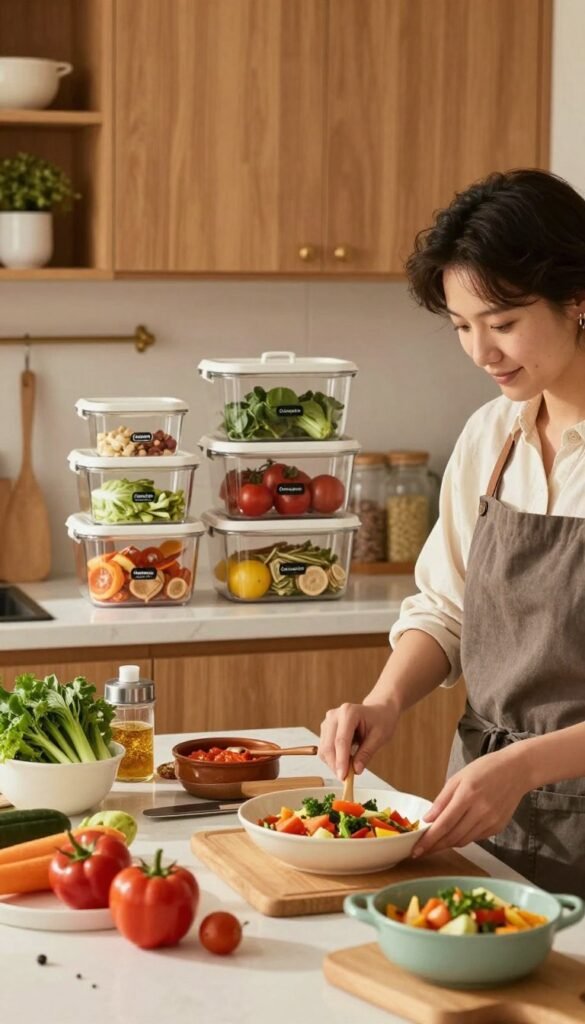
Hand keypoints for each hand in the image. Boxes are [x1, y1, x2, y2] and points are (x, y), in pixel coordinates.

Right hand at [318, 701, 397, 780]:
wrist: (377, 711)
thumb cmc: (381, 721)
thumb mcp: (379, 737)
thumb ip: (366, 753)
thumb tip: (355, 770)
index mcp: (348, 713)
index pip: (341, 741)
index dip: (341, 761)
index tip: (343, 777)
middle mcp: (334, 715)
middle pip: (328, 746)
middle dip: (336, 765)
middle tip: (347, 779)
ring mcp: (328, 722)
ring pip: (324, 749)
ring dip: (333, 764)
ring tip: (349, 769)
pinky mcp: (325, 729)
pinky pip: (324, 748)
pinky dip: (333, 759)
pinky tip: (345, 761)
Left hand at [411, 749, 528, 858]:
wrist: (516, 771)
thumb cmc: (485, 769)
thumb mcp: (458, 777)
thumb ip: (442, 800)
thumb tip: (428, 819)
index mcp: (467, 795)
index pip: (444, 824)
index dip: (429, 840)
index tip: (416, 850)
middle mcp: (480, 811)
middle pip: (453, 837)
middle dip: (435, 846)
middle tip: (421, 851)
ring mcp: (491, 821)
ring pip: (464, 841)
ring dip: (448, 844)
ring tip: (436, 843)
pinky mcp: (498, 827)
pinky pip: (476, 838)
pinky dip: (463, 837)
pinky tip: (457, 831)